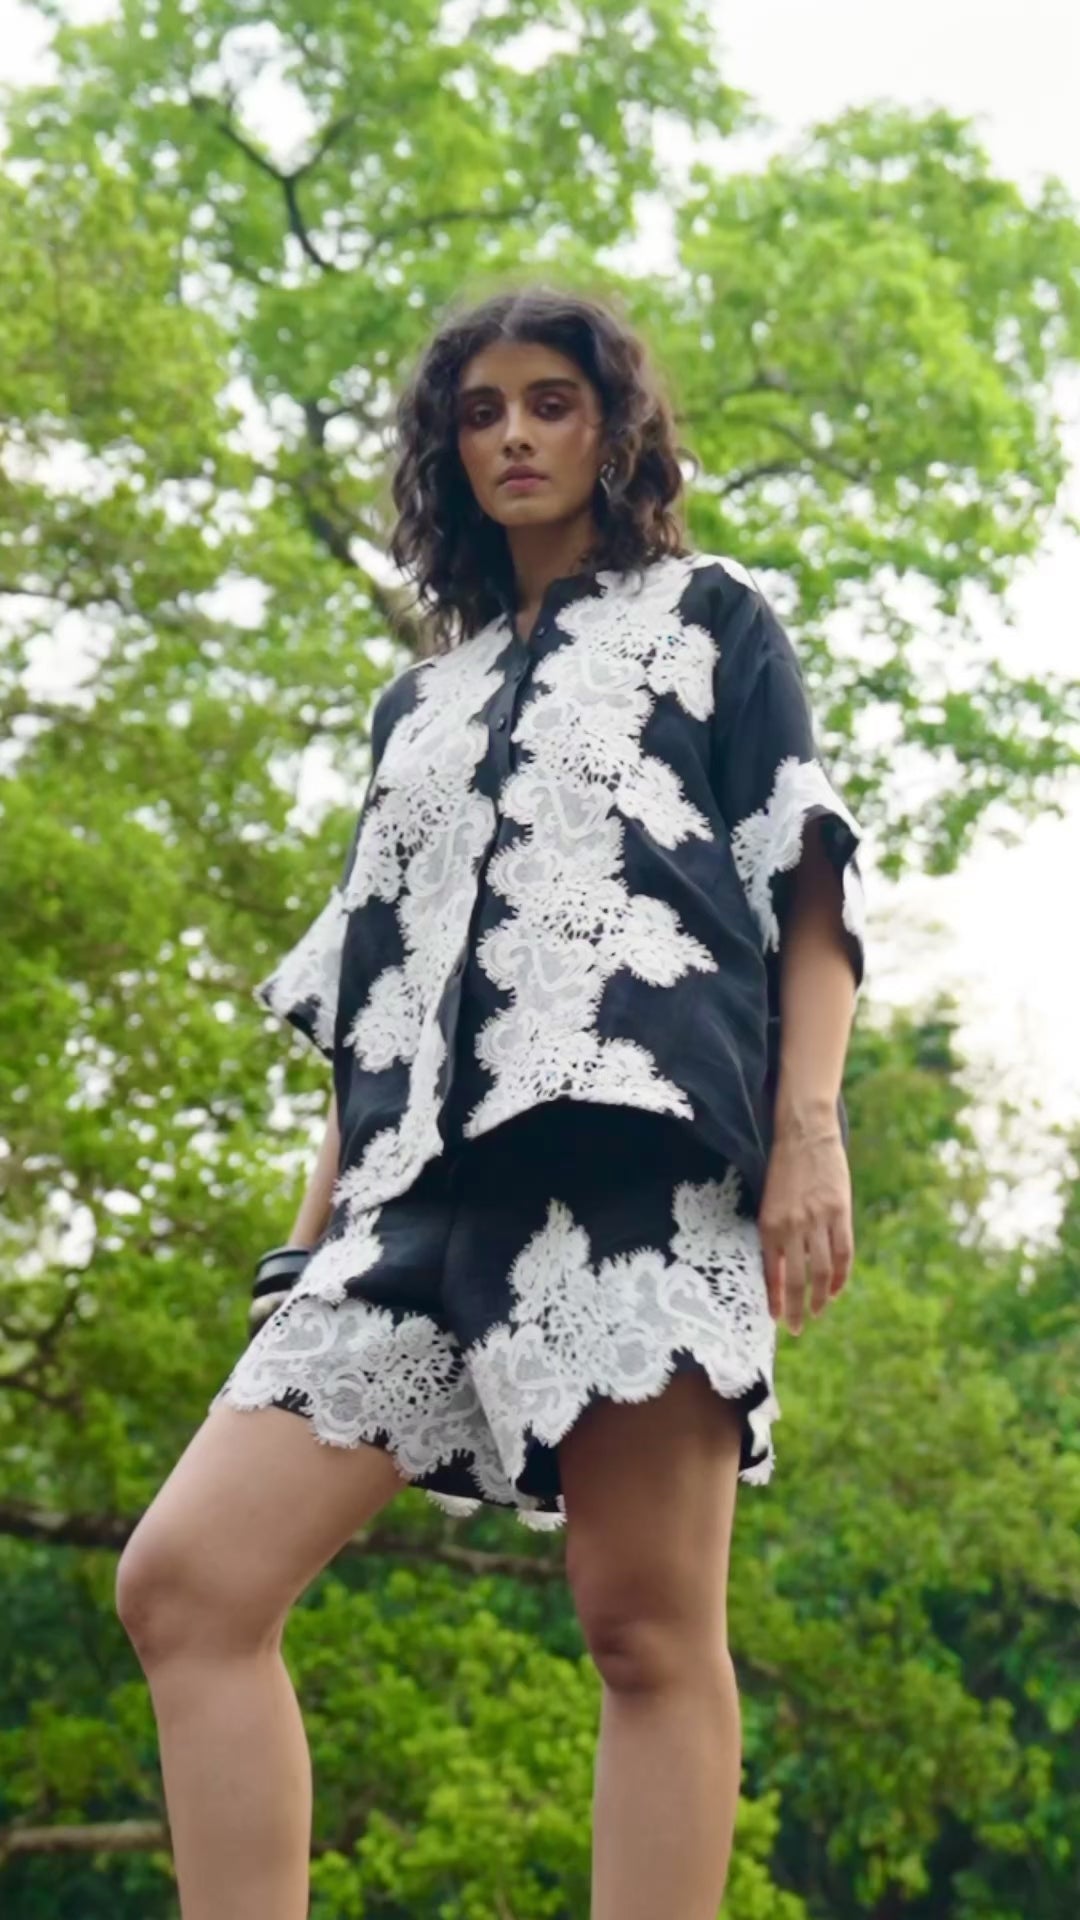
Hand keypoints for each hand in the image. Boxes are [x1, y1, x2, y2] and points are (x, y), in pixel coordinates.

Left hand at [757, 1117, 853, 1335]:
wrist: (804, 1133)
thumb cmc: (782, 1169)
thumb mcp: (768, 1202)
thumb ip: (773, 1234)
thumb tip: (776, 1271)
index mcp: (769, 1224)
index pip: (772, 1273)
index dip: (775, 1299)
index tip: (775, 1318)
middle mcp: (792, 1226)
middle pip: (797, 1280)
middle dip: (796, 1309)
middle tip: (795, 1328)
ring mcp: (818, 1220)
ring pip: (822, 1271)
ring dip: (819, 1298)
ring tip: (816, 1312)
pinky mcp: (840, 1212)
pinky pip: (843, 1254)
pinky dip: (840, 1277)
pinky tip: (834, 1290)